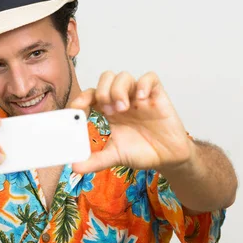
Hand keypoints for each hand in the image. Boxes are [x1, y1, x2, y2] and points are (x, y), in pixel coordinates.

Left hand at [69, 71, 193, 173]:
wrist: (167, 159)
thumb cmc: (142, 152)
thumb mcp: (115, 156)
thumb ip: (95, 160)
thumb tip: (75, 166)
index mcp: (109, 111)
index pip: (91, 94)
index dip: (82, 97)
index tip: (77, 108)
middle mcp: (123, 100)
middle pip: (106, 78)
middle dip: (102, 92)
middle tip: (108, 112)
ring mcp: (139, 97)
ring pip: (124, 76)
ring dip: (119, 89)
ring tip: (123, 108)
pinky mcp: (157, 96)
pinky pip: (150, 78)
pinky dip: (143, 84)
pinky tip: (142, 99)